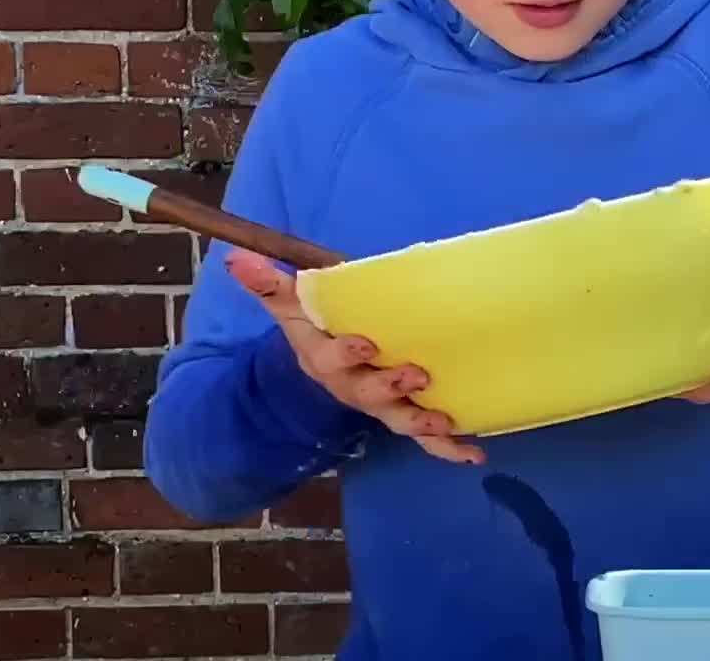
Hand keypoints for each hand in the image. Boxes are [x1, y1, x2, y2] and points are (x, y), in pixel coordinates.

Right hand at [226, 248, 484, 464]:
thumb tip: (234, 258)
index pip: (333, 357)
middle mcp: (354, 387)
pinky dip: (449, 447)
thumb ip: (269, 284)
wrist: (322, 369)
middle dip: (392, 388)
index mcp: (327, 359)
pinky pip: (426, 439)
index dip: (347, 353)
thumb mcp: (290, 306)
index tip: (366, 344)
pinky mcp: (404, 416)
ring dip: (423, 423)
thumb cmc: (314, 328)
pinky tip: (475, 452)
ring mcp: (381, 406)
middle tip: (417, 375)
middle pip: (370, 394)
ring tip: (446, 422)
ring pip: (400, 420)